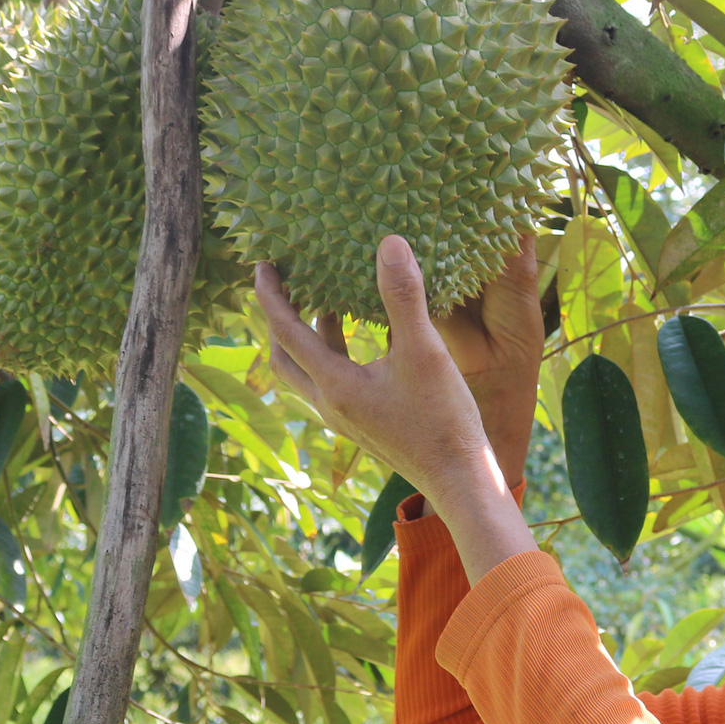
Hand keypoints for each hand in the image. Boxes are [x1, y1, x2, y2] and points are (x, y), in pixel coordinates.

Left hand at [258, 236, 539, 580]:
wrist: (460, 480)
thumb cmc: (444, 419)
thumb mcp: (425, 351)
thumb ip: (404, 297)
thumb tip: (389, 243)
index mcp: (335, 385)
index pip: (286, 331)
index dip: (271, 295)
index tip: (264, 264)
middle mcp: (331, 404)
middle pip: (285, 358)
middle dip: (280, 320)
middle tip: (286, 285)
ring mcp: (346, 419)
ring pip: (309, 373)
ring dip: (309, 337)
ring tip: (326, 301)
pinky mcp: (365, 426)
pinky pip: (333, 384)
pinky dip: (334, 355)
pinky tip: (364, 341)